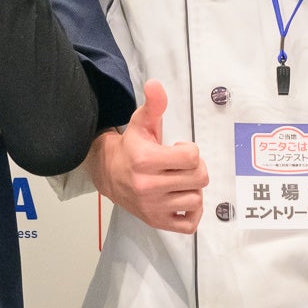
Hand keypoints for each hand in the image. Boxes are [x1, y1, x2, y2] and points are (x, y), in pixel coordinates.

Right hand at [92, 81, 206, 232]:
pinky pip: (189, 224)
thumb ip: (153, 104)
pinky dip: (192, 212)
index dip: (190, 151)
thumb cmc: (131, 147)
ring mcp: (153, 207)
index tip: (177, 150)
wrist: (108, 174)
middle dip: (196, 168)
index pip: (191, 157)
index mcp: (146, 160)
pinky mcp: (156, 222)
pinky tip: (183, 199)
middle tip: (182, 166)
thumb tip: (156, 84)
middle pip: (199, 178)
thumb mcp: (141, 122)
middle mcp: (148, 186)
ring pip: (196, 199)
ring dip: (193, 189)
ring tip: (179, 181)